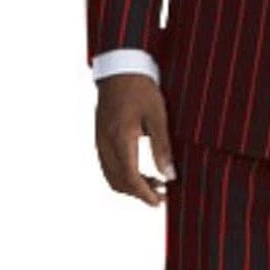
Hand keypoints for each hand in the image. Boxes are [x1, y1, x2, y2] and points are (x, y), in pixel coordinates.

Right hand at [94, 74, 176, 206]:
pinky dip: (123, 174)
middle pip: (119, 182)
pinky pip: (108, 165)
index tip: (160, 201)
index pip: (130, 179)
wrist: (120, 68)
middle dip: (139, 193)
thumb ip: (162, 146)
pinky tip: (140, 169)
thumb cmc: (140, 88)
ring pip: (111, 176)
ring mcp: (100, 141)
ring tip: (155, 182)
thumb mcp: (157, 115)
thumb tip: (169, 175)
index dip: (145, 194)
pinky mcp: (100, 137)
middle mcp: (106, 143)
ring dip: (131, 185)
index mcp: (120, 139)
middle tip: (162, 194)